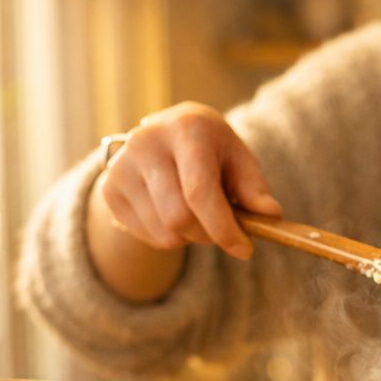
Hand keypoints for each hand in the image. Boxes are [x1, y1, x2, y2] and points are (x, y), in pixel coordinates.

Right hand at [99, 102, 280, 260]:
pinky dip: (170, 237)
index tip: (245, 250)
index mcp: (186, 129)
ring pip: (164, 232)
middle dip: (209, 235)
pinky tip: (175, 214)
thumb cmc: (212, 150)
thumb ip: (255, 187)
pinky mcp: (109, 188)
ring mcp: (121, 166)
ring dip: (191, 238)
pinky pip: (147, 236)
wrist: (164, 136)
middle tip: (222, 230)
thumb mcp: (238, 159)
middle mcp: (146, 143)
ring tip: (198, 216)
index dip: (224, 228)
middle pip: (179, 217)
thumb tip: (270, 214)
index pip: (200, 191)